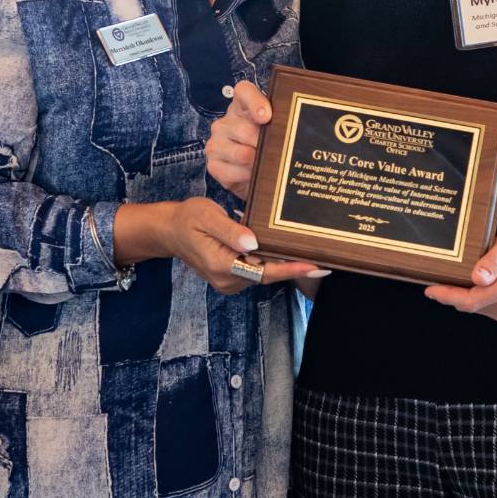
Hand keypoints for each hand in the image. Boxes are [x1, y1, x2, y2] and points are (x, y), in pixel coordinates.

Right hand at [142, 196, 327, 295]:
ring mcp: (230, 282)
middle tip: (326, 256)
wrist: (169, 231)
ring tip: (311, 250)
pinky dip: (272, 261)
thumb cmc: (187, 218)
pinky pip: (257, 270)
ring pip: (264, 273)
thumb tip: (253, 243)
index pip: (263, 270)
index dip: (291, 268)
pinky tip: (286, 250)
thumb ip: (230, 230)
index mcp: (222, 264)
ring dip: (284, 262)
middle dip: (295, 265)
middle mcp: (228, 279)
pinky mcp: (232, 278)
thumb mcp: (206, 215)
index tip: (316, 265)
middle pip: (268, 274)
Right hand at [205, 81, 270, 198]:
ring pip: (241, 154)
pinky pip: (232, 172)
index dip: (255, 102)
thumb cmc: (267, 146)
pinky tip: (252, 175)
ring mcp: (215, 143)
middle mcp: (224, 122)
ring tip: (265, 165)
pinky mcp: (213, 165)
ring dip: (257, 163)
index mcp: (242, 106)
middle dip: (265, 145)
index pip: (244, 92)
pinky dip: (247, 177)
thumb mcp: (275, 130)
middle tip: (276, 152)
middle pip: (245, 130)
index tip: (267, 116)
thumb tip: (289, 130)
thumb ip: (281, 122)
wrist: (254, 175)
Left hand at [423, 217, 496, 325]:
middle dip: (452, 294)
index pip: (471, 300)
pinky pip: (485, 309)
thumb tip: (477, 278)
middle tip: (438, 277)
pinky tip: (477, 283)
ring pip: (477, 308)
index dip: (448, 296)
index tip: (430, 290)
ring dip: (464, 295)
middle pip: (471, 305)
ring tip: (462, 275)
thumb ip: (494, 259)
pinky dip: (476, 298)